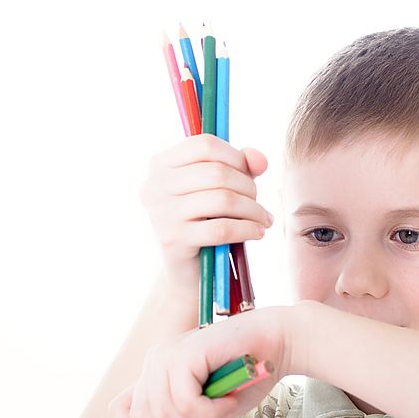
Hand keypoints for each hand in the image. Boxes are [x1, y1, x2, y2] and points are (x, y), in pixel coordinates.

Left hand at [110, 304, 297, 417]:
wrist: (278, 343)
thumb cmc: (248, 376)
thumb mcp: (210, 414)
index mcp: (156, 372)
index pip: (122, 409)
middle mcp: (156, 360)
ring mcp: (168, 355)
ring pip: (165, 414)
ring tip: (225, 407)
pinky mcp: (185, 354)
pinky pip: (185, 403)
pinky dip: (210, 411)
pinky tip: (230, 399)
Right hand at [140, 134, 272, 306]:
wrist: (189, 272)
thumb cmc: (207, 222)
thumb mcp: (223, 188)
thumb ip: (242, 166)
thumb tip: (259, 159)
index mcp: (161, 164)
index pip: (205, 144)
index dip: (236, 157)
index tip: (250, 176)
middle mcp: (155, 186)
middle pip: (217, 172)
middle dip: (248, 188)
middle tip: (258, 205)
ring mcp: (161, 213)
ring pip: (223, 199)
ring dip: (252, 210)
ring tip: (263, 219)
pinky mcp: (174, 240)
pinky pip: (222, 228)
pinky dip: (247, 229)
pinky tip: (257, 233)